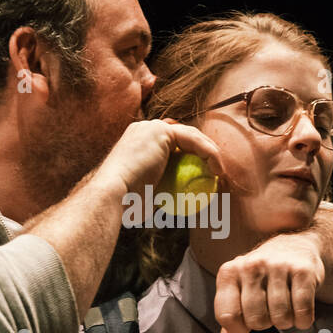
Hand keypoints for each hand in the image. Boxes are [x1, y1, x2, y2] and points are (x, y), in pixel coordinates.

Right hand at [92, 119, 224, 198]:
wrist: (113, 196)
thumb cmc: (126, 204)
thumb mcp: (146, 195)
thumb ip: (160, 188)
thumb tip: (175, 200)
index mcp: (139, 142)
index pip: (172, 144)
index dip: (191, 157)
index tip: (204, 175)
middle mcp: (144, 130)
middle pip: (183, 137)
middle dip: (203, 151)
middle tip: (215, 171)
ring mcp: (152, 127)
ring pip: (191, 136)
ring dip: (210, 153)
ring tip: (220, 173)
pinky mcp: (161, 131)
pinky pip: (194, 141)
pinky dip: (209, 154)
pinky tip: (217, 171)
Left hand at [212, 233, 325, 332]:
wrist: (294, 247)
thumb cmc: (261, 282)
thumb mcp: (240, 301)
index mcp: (229, 273)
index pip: (227, 316)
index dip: (239, 327)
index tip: (246, 320)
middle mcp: (251, 265)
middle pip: (256, 320)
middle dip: (265, 323)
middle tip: (269, 310)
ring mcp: (278, 265)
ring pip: (280, 317)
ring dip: (285, 321)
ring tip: (285, 307)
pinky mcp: (303, 270)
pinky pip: (302, 311)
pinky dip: (303, 319)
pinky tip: (300, 309)